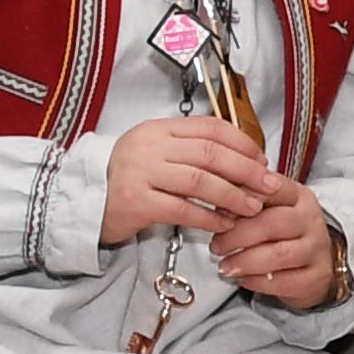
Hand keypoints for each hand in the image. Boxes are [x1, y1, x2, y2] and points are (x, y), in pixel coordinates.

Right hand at [101, 115, 273, 242]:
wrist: (85, 201)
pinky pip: (183, 210)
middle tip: (269, 185)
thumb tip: (245, 160)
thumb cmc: (129, 178)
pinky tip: (225, 224)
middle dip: (246, 170)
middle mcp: (150, 147)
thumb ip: (192, 151)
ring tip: (252, 208)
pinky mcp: (137, 203)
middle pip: (211, 154)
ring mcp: (141, 173)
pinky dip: (210, 218)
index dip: (242, 143)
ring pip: (200, 181)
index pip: (211, 128)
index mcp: (159, 129)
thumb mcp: (157, 153)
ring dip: (233, 196)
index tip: (262, 160)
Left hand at [210, 175, 344, 309]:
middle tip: (217, 245)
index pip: (270, 189)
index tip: (219, 213)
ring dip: (245, 262)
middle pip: (272, 224)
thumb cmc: (287, 232)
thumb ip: (246, 203)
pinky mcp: (316, 276)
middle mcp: (310, 220)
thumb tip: (220, 206)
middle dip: (236, 236)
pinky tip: (244, 278)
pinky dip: (257, 282)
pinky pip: (284, 281)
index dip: (241, 201)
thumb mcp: (271, 208)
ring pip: (278, 255)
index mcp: (298, 196)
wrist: (319, 261)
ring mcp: (316, 249)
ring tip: (226, 266)